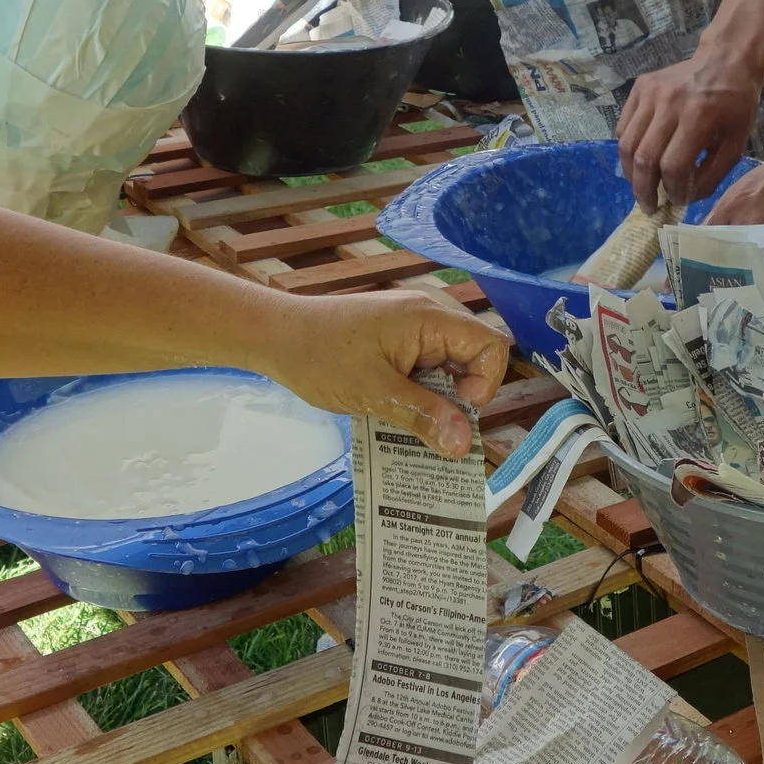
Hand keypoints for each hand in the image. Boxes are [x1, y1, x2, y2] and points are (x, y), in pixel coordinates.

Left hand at [257, 291, 508, 458]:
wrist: (273, 337)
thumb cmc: (320, 358)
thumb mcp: (373, 393)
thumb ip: (422, 416)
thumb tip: (463, 445)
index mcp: (428, 319)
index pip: (490, 345)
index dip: (485, 382)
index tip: (455, 409)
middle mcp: (427, 318)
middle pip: (472, 357)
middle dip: (460, 398)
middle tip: (432, 426)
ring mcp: (410, 329)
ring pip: (447, 368)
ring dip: (437, 400)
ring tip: (411, 426)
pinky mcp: (395, 341)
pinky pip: (424, 368)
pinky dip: (419, 394)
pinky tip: (396, 413)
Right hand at [616, 43, 763, 209]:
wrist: (726, 60)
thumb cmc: (735, 105)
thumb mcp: (736, 143)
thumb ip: (712, 175)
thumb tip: (683, 198)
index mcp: (698, 116)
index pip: (673, 165)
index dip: (672, 190)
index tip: (677, 201)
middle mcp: (669, 102)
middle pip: (644, 158)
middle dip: (644, 190)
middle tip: (649, 206)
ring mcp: (650, 92)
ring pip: (627, 144)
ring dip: (631, 173)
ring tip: (641, 187)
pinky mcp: (639, 87)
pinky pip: (623, 127)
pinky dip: (628, 149)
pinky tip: (640, 159)